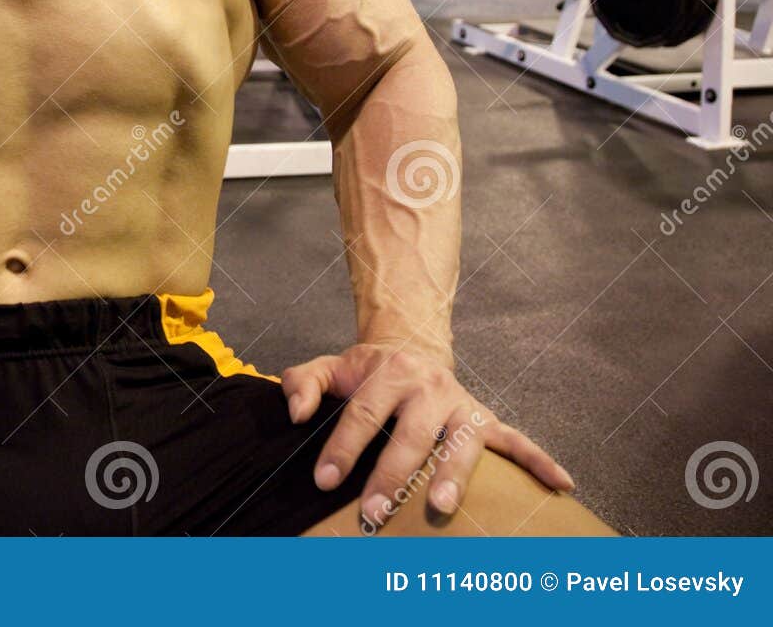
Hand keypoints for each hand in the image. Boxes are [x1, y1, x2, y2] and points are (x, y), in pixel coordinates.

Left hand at [281, 342, 574, 528]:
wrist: (412, 345)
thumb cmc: (366, 370)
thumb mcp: (330, 366)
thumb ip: (303, 384)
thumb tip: (294, 414)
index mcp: (388, 373)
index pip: (362, 414)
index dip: (343, 448)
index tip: (326, 480)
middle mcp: (428, 388)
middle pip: (410, 434)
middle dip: (393, 474)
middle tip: (376, 510)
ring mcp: (460, 405)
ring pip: (460, 442)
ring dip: (452, 474)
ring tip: (439, 506)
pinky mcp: (485, 419)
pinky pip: (516, 440)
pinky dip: (539, 460)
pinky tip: (561, 484)